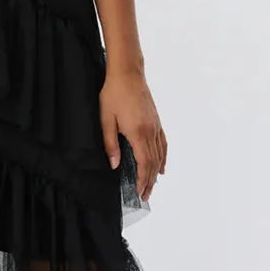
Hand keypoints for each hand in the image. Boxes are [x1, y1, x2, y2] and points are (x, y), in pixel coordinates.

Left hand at [99, 71, 166, 203]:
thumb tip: (115, 165)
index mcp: (138, 132)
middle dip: (150, 182)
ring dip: (156, 173)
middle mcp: (150, 131)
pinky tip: (162, 166)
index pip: (144, 164)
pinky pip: (163, 144)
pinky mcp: (156, 120)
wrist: (127, 73)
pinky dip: (163, 157)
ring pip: (160, 155)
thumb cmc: (113, 94)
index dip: (142, 180)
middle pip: (153, 163)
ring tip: (152, 186)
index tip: (139, 193)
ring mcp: (156, 126)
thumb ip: (110, 144)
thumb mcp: (106, 119)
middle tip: (145, 197)